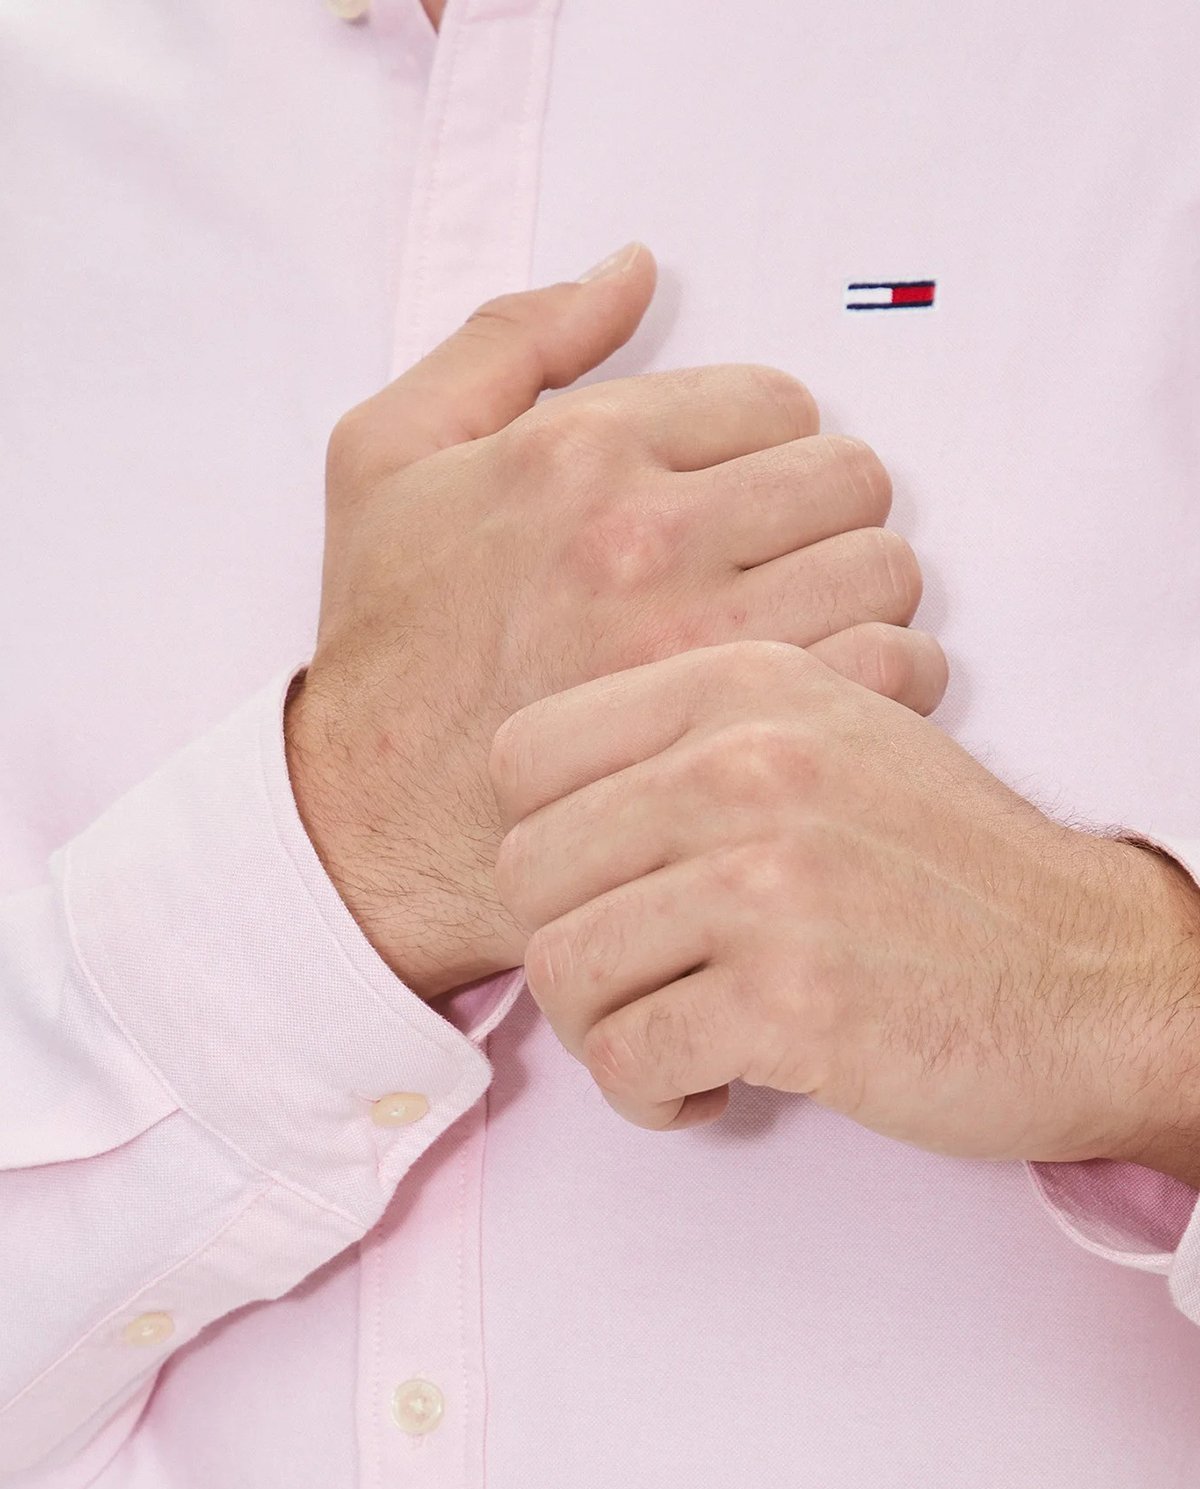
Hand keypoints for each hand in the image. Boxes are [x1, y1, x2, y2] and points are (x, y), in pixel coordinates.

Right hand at [286, 241, 939, 1002]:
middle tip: (782, 567)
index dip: (768, 452)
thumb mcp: (386, 453)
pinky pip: (893, 669)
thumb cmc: (384, 642)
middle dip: (825, 515)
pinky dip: (884, 678)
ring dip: (861, 598)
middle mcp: (642, 536)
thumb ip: (513, 337)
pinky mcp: (733, 743)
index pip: (780, 403)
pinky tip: (824, 697)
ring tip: (806, 632)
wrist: (366, 821)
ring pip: (885, 571)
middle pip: (850, 479)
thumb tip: (637, 268)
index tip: (736, 507)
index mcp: (575, 450)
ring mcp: (695, 644)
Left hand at [489, 638, 1199, 1178]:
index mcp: (741, 687)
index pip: (522, 755)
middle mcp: (745, 765)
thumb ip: (691, 745)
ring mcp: (769, 882)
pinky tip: (713, 1088)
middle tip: (642, 988)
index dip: (546, 844)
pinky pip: (626, 1059)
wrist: (1096, 980)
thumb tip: (541, 811)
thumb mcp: (829, 740)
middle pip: (525, 872)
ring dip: (604, 1034)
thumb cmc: (947, 878)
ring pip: (561, 970)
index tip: (610, 895)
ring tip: (677, 1043)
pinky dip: (653, 1097)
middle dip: (571, 950)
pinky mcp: (791, 1002)